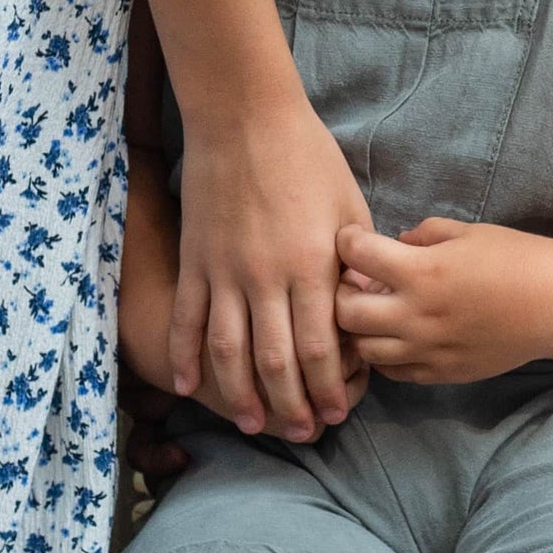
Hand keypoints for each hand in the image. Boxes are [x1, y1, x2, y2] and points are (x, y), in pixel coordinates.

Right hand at [172, 95, 371, 442]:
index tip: (336, 415)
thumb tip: (367, 311)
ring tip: (253, 424)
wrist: (245, 118)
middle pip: (276, 360)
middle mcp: (266, 275)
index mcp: (311, 264)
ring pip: (229, 351)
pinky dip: (185, 356)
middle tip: (301, 434)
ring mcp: (224, 270)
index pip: (321, 347)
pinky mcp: (194, 260)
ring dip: (240, 395)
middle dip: (291, 405)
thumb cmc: (308, 158)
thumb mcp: (348, 208)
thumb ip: (357, 263)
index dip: (329, 388)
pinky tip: (187, 387)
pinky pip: (186, 318)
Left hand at [333, 218, 552, 386]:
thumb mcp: (467, 231)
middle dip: (340, 291)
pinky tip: (395, 336)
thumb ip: (422, 235)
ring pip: (363, 349)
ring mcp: (427, 351)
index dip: (347, 241)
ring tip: (373, 310)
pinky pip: (392, 373)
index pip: (356, 256)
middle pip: (344, 312)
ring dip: (358, 328)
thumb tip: (395, 244)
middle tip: (355, 280)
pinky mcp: (440, 374)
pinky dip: (383, 354)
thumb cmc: (515, 258)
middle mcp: (416, 317)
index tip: (351, 238)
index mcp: (422, 273)